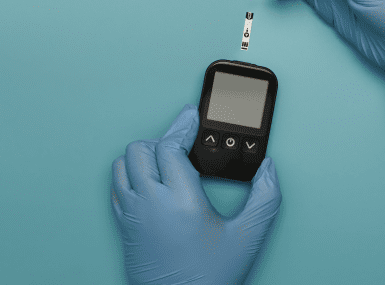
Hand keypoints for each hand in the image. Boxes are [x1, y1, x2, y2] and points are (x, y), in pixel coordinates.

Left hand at [111, 104, 281, 284]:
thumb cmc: (210, 279)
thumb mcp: (248, 239)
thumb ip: (265, 198)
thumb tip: (268, 169)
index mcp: (181, 201)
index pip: (170, 146)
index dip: (182, 125)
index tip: (191, 116)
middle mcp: (149, 203)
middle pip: (141, 149)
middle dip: (162, 141)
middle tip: (181, 146)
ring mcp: (131, 215)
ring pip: (122, 164)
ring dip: (142, 157)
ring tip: (164, 163)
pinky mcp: (122, 227)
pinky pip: (116, 187)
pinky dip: (129, 176)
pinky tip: (149, 183)